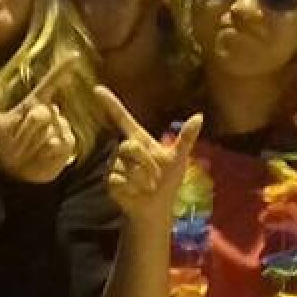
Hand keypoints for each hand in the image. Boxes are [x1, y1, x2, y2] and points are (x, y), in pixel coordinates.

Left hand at [0, 55, 83, 183]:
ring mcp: (61, 127)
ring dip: (32, 148)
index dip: (61, 70)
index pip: (49, 83)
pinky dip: (44, 156)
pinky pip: (56, 146)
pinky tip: (41, 158)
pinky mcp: (68, 144)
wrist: (20, 171)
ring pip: (49, 134)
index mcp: (34, 103)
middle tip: (18, 146)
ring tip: (29, 153)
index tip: (75, 54)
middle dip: (25, 133)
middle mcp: (50, 112)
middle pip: (41, 114)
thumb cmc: (8, 145)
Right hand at [96, 86, 202, 227]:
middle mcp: (124, 149)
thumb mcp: (178, 158)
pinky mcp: (110, 180)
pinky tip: (136, 193)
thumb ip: (186, 138)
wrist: (158, 207)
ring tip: (147, 187)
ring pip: (126, 166)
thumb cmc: (167, 181)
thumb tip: (199, 116)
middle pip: (129, 146)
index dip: (111, 104)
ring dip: (142, 180)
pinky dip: (133, 189)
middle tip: (156, 178)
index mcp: (139, 140)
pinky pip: (120, 180)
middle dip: (147, 164)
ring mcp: (115, 165)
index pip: (122, 118)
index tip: (97, 88)